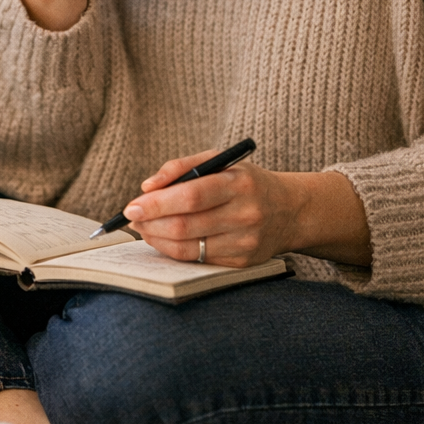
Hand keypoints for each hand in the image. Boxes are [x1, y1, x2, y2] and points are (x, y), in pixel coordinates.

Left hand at [122, 152, 371, 267]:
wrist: (290, 211)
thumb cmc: (245, 181)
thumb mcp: (220, 160)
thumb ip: (181, 167)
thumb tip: (147, 188)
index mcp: (239, 183)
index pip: (191, 195)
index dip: (158, 203)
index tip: (132, 205)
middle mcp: (245, 214)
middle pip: (186, 225)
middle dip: (151, 223)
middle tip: (132, 218)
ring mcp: (245, 242)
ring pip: (188, 248)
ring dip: (157, 239)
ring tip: (144, 228)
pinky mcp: (242, 263)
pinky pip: (198, 260)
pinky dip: (174, 251)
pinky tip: (164, 239)